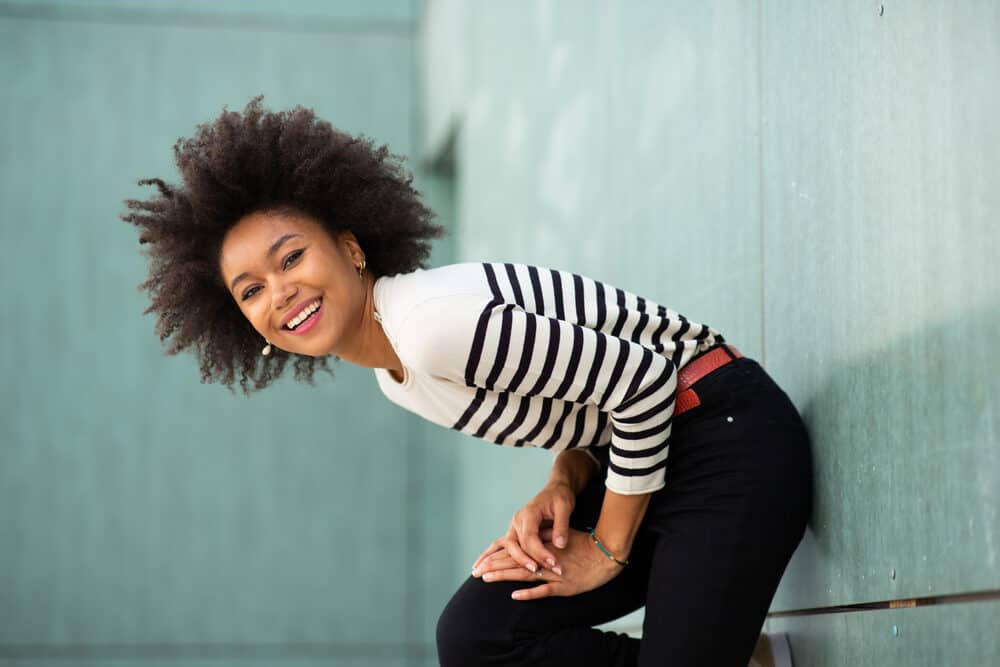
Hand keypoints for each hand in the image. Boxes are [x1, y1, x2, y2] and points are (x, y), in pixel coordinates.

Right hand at [470, 480, 575, 577]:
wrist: (555, 489)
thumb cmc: (560, 497)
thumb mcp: (565, 507)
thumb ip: (561, 526)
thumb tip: (559, 545)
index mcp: (528, 513)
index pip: (530, 537)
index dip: (540, 552)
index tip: (553, 563)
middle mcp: (517, 520)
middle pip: (515, 544)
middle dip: (525, 560)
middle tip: (539, 572)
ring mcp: (514, 526)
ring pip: (506, 547)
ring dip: (502, 562)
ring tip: (490, 575)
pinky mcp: (515, 532)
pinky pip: (502, 546)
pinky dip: (491, 555)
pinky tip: (480, 565)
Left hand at [473, 526, 624, 600]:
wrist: (607, 554)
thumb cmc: (586, 543)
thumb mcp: (563, 534)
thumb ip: (547, 535)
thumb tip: (533, 534)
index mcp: (545, 545)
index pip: (516, 550)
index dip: (498, 556)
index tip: (482, 561)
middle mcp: (547, 559)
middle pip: (516, 563)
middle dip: (495, 568)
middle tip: (475, 573)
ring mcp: (555, 574)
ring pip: (526, 575)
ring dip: (505, 577)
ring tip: (487, 580)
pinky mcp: (565, 587)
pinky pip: (544, 591)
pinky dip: (530, 593)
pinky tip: (514, 595)